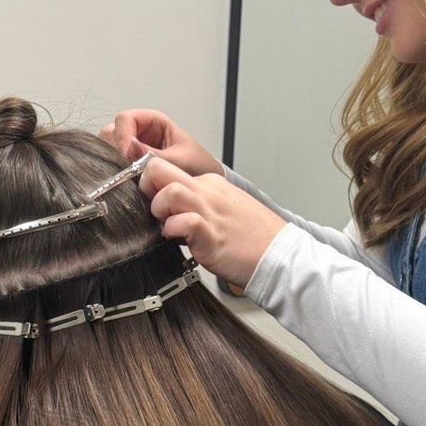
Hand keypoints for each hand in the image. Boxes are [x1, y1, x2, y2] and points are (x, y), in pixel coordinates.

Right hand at [100, 108, 221, 177]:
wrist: (203, 183)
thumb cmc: (197, 165)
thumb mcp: (180, 160)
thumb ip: (157, 156)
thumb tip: (130, 151)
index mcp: (152, 121)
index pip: (125, 119)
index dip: (122, 136)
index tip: (126, 156)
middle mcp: (138, 132)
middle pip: (110, 133)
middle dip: (114, 150)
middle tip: (125, 169)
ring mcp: (130, 149)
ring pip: (107, 150)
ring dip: (114, 163)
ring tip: (129, 178)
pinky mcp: (127, 166)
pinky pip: (112, 165)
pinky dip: (116, 174)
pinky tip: (128, 184)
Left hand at [140, 156, 283, 285]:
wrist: (280, 257)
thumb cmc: (253, 239)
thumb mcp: (223, 210)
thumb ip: (197, 205)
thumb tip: (171, 213)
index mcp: (210, 184)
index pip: (166, 170)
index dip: (152, 187)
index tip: (155, 206)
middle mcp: (208, 192)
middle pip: (159, 169)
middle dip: (145, 187)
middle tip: (152, 210)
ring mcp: (210, 211)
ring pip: (169, 192)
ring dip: (159, 210)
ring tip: (166, 227)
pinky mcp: (211, 234)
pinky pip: (184, 222)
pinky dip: (174, 231)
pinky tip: (179, 241)